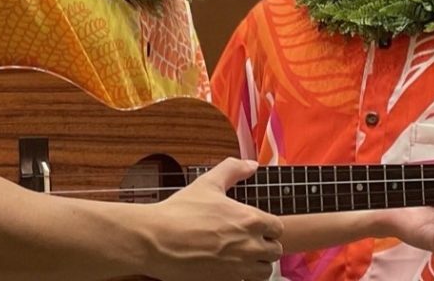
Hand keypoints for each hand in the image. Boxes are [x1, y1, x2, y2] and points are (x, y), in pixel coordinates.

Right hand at [147, 158, 282, 280]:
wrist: (155, 240)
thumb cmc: (180, 211)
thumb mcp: (208, 183)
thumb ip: (234, 169)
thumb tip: (252, 164)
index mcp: (250, 220)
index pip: (278, 228)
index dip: (268, 227)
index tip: (256, 227)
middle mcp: (249, 246)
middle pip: (275, 252)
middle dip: (265, 246)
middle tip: (249, 242)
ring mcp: (238, 269)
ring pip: (263, 272)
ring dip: (257, 265)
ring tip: (242, 258)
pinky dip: (240, 278)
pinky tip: (228, 269)